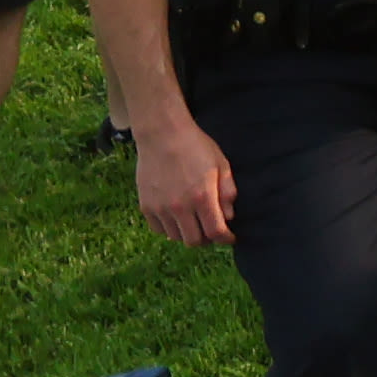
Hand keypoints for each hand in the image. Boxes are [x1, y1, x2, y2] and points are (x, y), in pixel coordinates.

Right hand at [133, 107, 236, 248]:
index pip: (215, 231)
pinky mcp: (146, 207)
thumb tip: (229, 216)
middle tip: (212, 231)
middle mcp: (180, 208)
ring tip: (195, 223)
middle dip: (207, 240)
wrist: (162, 135)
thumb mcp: (221, 164)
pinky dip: (170, 229)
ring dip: (188, 234)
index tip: (230, 238)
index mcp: (203, 197)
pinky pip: (159, 230)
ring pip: (176, 237)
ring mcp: (161, 209)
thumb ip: (227, 192)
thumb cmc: (196, 147)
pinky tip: (178, 218)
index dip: (225, 239)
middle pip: (194, 240)